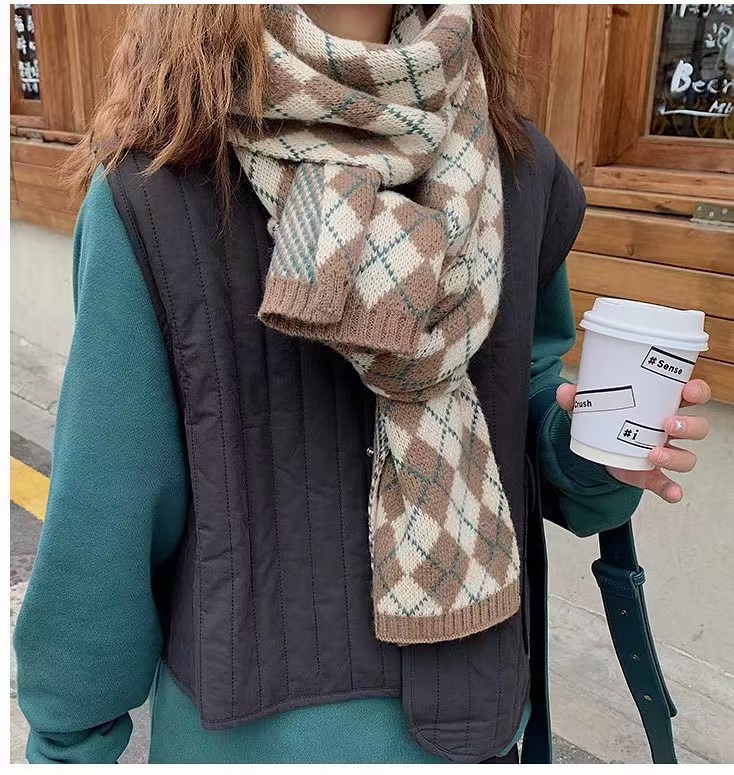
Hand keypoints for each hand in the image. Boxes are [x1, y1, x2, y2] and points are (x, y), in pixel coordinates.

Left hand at [556, 379, 710, 503]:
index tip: (689, 390)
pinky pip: (668, 484)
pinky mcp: (651, 476)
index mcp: (661, 405)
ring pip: (687, 457)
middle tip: (667, 423)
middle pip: (698, 428)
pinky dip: (671, 489)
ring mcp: (664, 454)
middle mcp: (668, 430)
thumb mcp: (590, 405)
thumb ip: (577, 398)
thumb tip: (564, 391)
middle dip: (689, 425)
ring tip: (653, 453)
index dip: (697, 391)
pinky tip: (672, 492)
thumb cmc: (604, 420)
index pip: (692, 395)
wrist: (594, 448)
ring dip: (676, 457)